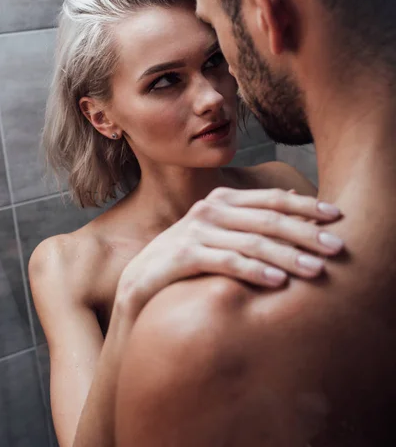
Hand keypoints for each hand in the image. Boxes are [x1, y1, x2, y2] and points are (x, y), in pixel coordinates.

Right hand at [115, 188, 342, 314]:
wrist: (141, 281)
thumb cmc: (189, 257)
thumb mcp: (222, 232)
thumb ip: (254, 215)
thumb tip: (296, 197)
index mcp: (223, 200)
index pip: (272, 200)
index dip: (307, 207)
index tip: (338, 217)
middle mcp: (211, 209)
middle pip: (268, 218)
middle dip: (305, 232)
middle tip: (337, 247)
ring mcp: (196, 230)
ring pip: (252, 241)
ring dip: (288, 255)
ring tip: (316, 269)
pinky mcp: (184, 254)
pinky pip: (227, 261)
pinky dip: (254, 270)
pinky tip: (277, 281)